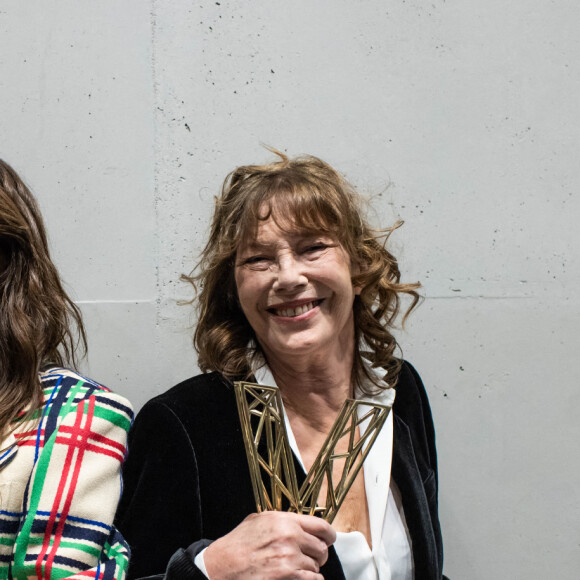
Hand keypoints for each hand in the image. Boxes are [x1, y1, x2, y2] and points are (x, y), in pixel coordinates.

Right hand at [203, 511, 335, 579]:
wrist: (220, 567)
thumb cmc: (237, 545)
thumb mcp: (258, 521)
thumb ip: (282, 520)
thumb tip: (300, 524)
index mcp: (284, 521)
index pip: (321, 526)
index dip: (328, 535)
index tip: (328, 539)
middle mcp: (290, 538)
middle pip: (322, 548)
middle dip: (318, 554)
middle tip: (309, 557)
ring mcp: (289, 560)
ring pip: (317, 566)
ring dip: (309, 569)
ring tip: (295, 568)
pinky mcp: (288, 578)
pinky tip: (298, 577)